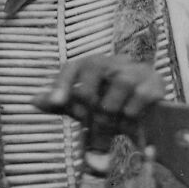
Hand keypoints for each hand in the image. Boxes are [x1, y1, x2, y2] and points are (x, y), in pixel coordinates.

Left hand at [34, 54, 164, 125]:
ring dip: (112, 110)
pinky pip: (140, 95)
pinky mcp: (155, 83)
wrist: (148, 118)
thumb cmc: (111, 109)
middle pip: (95, 65)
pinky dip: (131, 112)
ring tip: (112, 125)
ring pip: (120, 82)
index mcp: (94, 66)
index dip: (63, 82)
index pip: (74, 66)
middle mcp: (115, 62)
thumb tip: (33, 100)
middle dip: (89, 96)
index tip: (55, 103)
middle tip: (88, 118)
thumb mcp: (84, 110)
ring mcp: (136, 70)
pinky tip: (131, 120)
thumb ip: (60, 105)